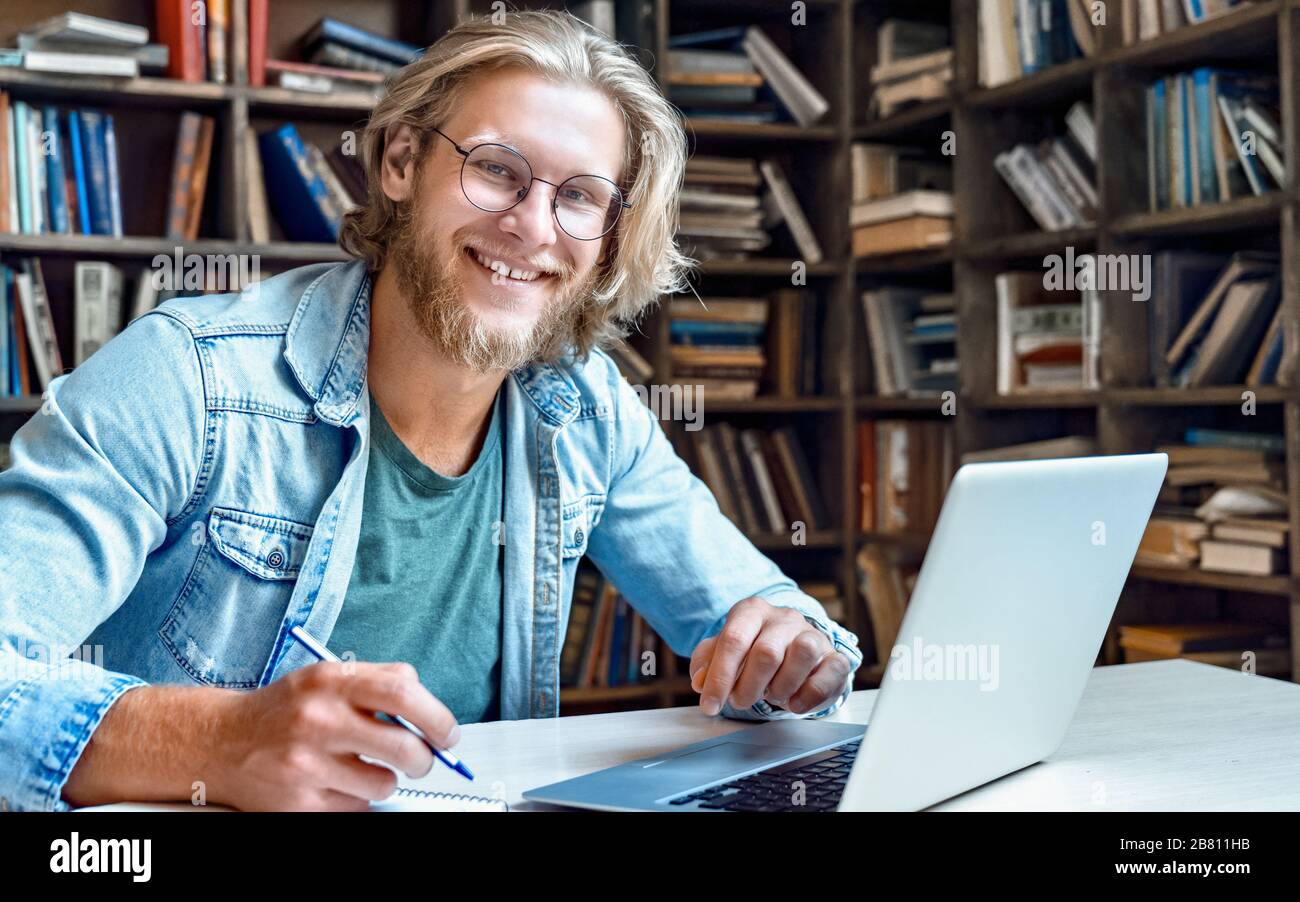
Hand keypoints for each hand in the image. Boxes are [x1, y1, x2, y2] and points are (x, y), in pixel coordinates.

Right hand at [209, 661, 459, 810]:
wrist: (222, 741)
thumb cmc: (287, 708)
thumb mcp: (327, 677)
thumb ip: (379, 683)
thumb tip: (430, 715)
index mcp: (331, 681)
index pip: (403, 693)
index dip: (437, 717)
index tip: (446, 734)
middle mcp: (318, 720)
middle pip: (403, 747)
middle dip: (424, 759)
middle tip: (421, 760)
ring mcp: (307, 764)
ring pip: (384, 784)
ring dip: (384, 780)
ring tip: (359, 767)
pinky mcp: (300, 802)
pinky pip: (356, 808)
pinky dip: (355, 798)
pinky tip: (334, 782)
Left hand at [688, 596, 851, 716]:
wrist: (796, 649)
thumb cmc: (755, 650)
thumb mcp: (727, 651)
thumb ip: (708, 663)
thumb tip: (701, 681)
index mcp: (753, 611)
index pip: (734, 640)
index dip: (719, 677)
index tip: (710, 705)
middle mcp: (784, 618)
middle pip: (766, 652)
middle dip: (748, 687)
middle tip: (740, 701)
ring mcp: (812, 635)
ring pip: (802, 655)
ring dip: (781, 687)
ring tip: (771, 695)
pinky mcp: (835, 657)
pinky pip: (828, 674)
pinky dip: (808, 696)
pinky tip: (794, 703)